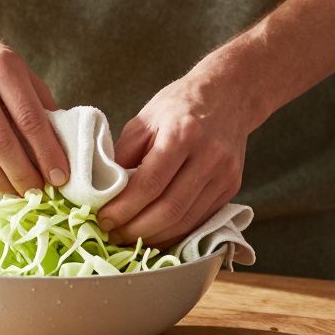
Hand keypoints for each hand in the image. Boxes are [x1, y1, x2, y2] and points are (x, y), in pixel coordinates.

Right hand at [0, 20, 68, 194]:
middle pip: (0, 142)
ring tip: (18, 193)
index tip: (60, 177)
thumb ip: (40, 103)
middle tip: (39, 193)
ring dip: (0, 182)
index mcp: (2, 66)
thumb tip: (61, 147)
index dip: (47, 153)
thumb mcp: (20, 69)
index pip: (29, 118)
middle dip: (23, 175)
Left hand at [96, 70, 256, 245]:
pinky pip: (200, 220)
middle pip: (170, 209)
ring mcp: (224, 175)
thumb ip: (124, 153)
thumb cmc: (180, 104)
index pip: (150, 184)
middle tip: (113, 235)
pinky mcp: (231, 188)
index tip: (104, 220)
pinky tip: (154, 235)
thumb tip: (103, 190)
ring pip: (186, 221)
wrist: (228, 94)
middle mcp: (208, 157)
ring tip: (129, 239)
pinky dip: (174, 233)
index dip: (124, 208)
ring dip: (154, 237)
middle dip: (136, 229)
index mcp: (182, 135)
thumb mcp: (145, 119)